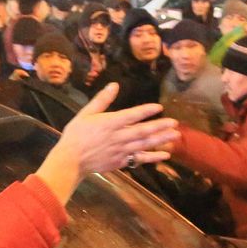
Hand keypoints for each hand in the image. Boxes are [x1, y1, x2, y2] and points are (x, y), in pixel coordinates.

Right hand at [36, 83, 178, 204]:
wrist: (71, 160)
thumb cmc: (77, 134)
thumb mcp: (86, 113)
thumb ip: (102, 100)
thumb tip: (114, 85)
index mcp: (110, 123)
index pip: (132, 115)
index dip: (146, 111)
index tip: (159, 108)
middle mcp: (118, 136)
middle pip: (143, 131)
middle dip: (160, 127)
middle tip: (175, 123)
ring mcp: (121, 150)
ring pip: (145, 144)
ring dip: (161, 140)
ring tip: (175, 136)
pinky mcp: (121, 162)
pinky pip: (140, 159)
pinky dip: (153, 157)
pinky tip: (165, 155)